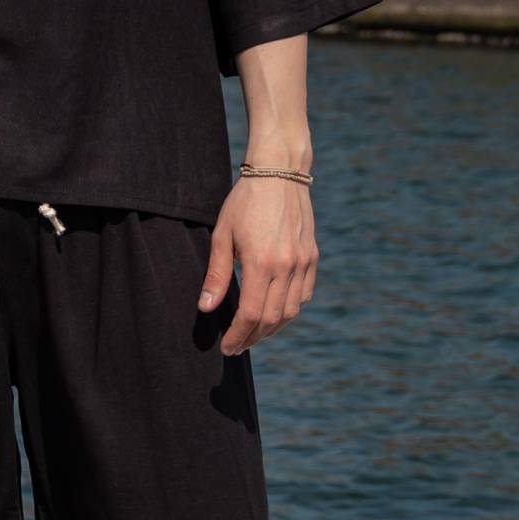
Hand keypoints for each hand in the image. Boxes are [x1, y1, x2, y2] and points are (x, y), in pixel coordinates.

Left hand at [198, 176, 317, 356]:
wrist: (279, 173)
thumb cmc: (245, 202)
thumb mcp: (222, 235)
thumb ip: (216, 274)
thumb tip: (206, 309)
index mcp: (261, 263)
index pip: (250, 314)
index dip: (237, 335)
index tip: (227, 347)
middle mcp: (286, 267)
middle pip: (271, 318)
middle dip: (252, 338)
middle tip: (237, 347)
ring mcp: (303, 262)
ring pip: (291, 311)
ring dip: (272, 329)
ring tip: (254, 334)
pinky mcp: (312, 256)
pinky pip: (305, 294)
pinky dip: (291, 310)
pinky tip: (276, 314)